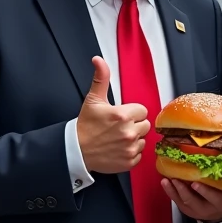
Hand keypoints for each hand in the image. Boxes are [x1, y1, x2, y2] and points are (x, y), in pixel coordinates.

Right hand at [77, 57, 148, 173]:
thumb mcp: (93, 99)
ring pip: (143, 140)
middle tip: (118, 127)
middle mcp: (129, 132)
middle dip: (134, 125)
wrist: (76, 151)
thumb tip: (98, 60)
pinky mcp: (129, 161)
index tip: (121, 116)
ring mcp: (129, 148)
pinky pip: (139, 155)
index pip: (142, 111)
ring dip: (133, 139)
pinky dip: (130, 153)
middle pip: (145, 125)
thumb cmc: (85, 126)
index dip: (132, 112)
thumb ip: (101, 78)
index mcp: (123, 115)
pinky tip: (118, 149)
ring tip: (117, 138)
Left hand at [161, 177, 221, 222]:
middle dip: (185, 191)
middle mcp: (209, 208)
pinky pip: (176, 201)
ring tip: (168, 180)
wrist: (218, 212)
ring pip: (184, 201)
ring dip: (175, 190)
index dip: (205, 191)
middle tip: (177, 180)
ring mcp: (196, 211)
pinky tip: (164, 182)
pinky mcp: (186, 210)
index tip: (196, 183)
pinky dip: (169, 192)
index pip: (215, 198)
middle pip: (195, 201)